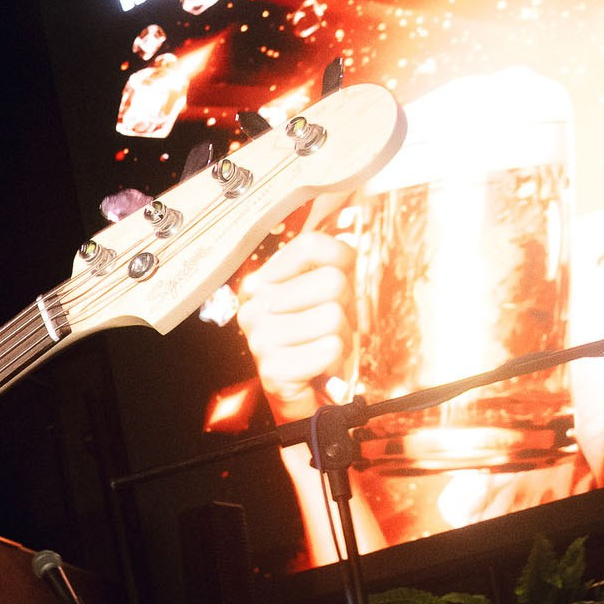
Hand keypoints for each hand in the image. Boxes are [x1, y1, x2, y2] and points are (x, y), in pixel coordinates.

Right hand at [236, 202, 357, 422]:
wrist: (307, 402)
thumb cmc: (317, 346)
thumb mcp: (325, 294)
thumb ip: (331, 255)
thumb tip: (350, 202)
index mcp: (262, 282)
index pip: (314, 245)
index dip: (341, 263)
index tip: (337, 287)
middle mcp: (253, 306)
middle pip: (332, 282)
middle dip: (344, 310)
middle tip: (328, 330)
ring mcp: (259, 337)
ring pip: (334, 317)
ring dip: (341, 339)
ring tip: (323, 350)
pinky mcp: (272, 367)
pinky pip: (331, 347)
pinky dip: (335, 362)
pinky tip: (319, 369)